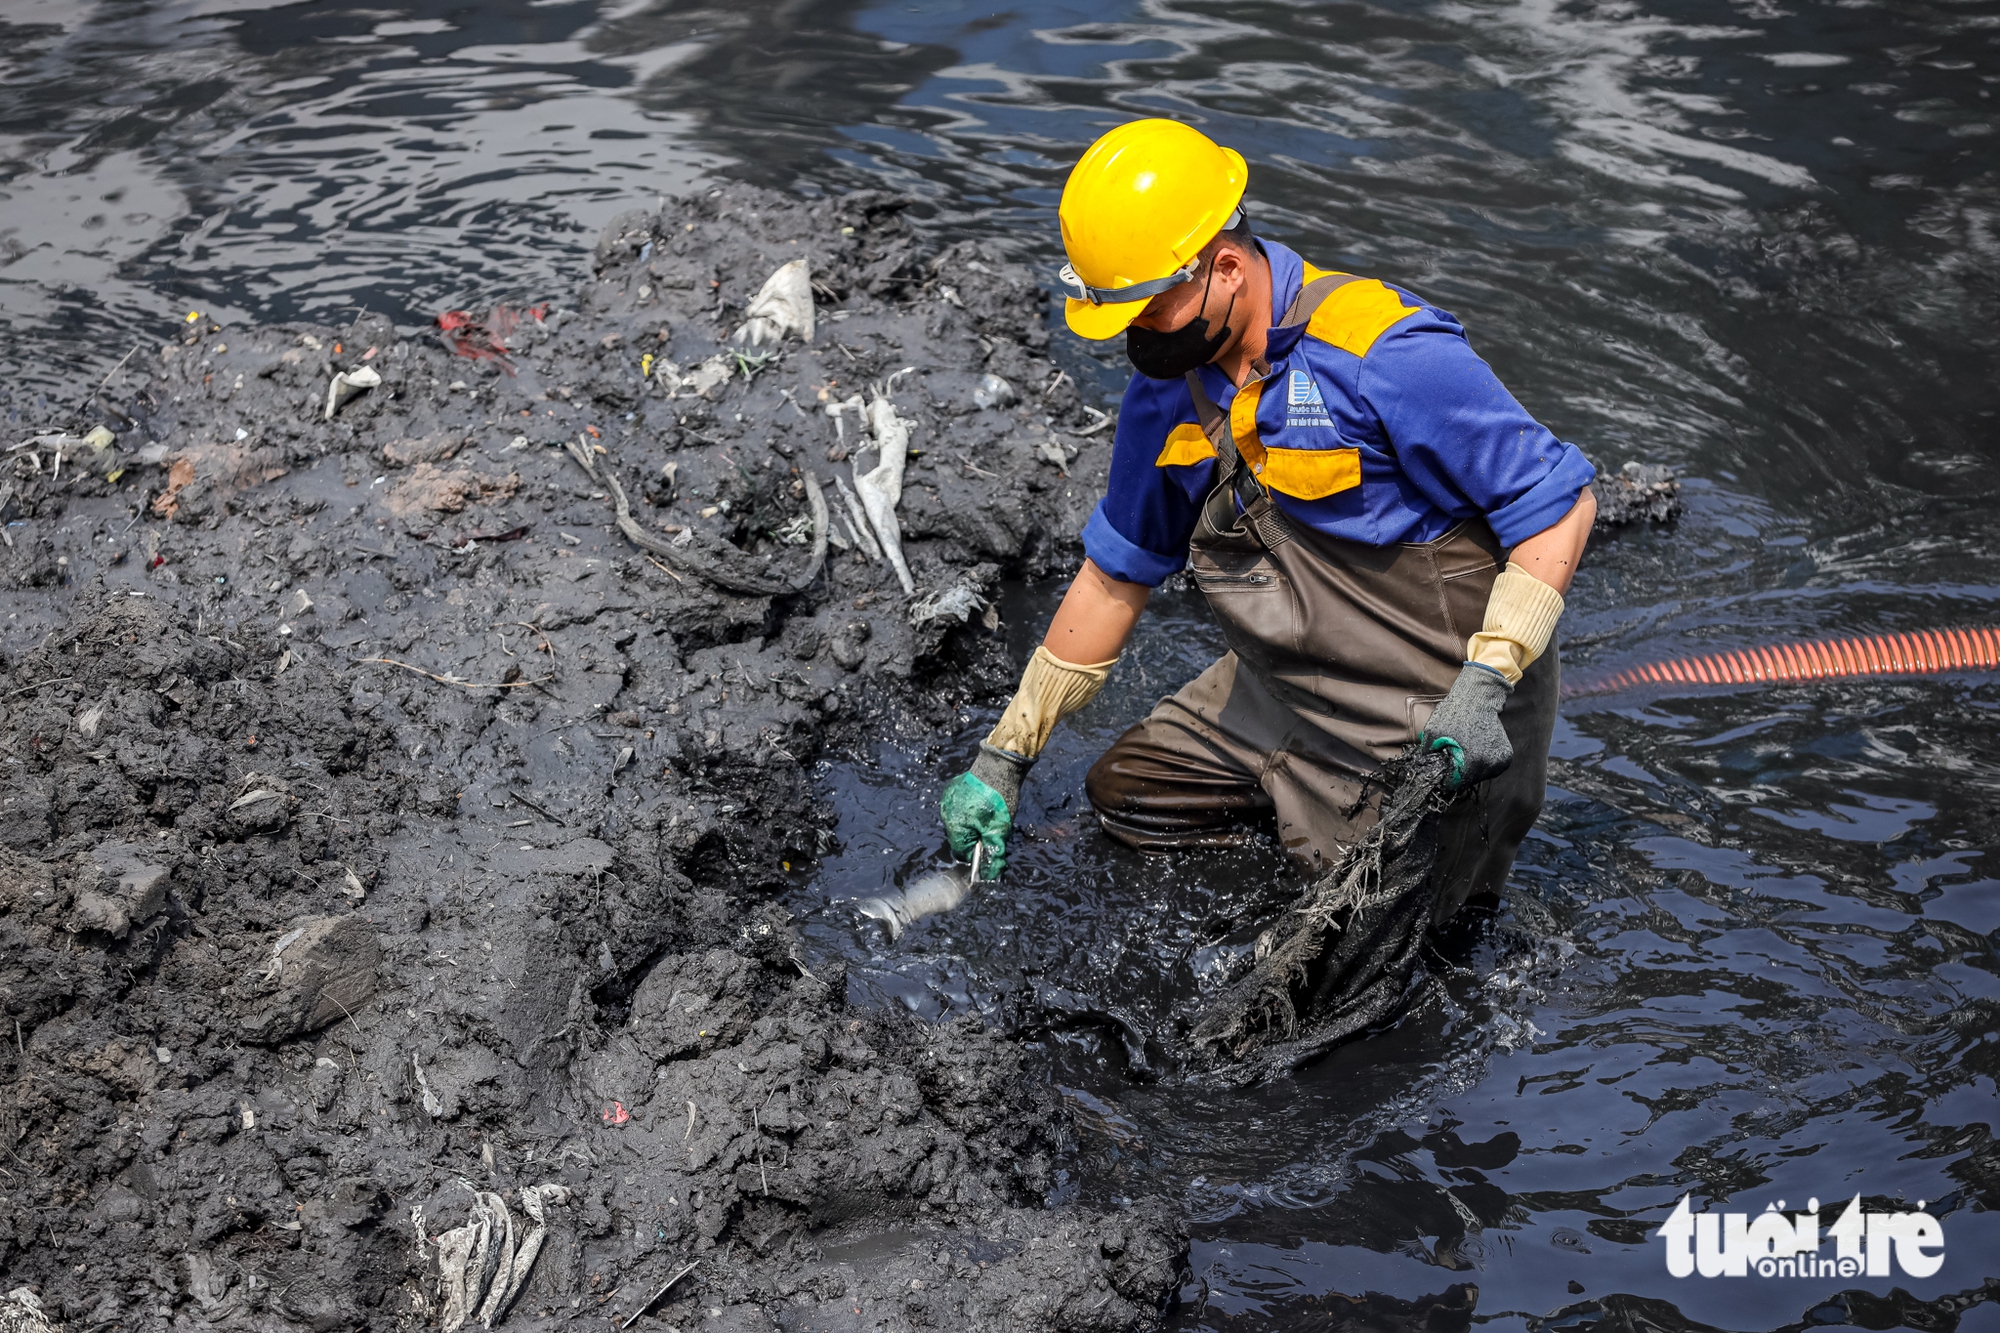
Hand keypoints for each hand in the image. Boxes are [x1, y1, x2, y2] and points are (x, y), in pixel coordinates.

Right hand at [939, 743, 1031, 878]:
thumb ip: (993, 853)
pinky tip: (981, 803)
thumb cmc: (998, 800)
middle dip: (975, 837)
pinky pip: (958, 807)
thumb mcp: (999, 830)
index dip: (977, 852)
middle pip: (960, 837)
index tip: (989, 845)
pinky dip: (969, 809)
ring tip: (987, 814)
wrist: (998, 767)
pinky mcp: (951, 789)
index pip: (962, 852)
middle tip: (992, 829)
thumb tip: (991, 875)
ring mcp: (947, 800)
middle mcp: (946, 814)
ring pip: (959, 822)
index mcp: (955, 826)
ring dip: (972, 823)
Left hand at [1420, 663, 1513, 787]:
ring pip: (1480, 776)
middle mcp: (1489, 764)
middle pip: (1468, 781)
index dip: (1446, 778)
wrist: (1478, 699)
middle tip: (1454, 756)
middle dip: (1459, 772)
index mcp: (1472, 761)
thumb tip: (1425, 771)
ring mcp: (1500, 761)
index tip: (1444, 769)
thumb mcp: (1432, 733)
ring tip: (1466, 750)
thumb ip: (1428, 755)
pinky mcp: (1506, 758)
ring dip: (1471, 769)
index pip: (1455, 784)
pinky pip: (1491, 769)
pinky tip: (1477, 749)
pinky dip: (1482, 764)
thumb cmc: (1454, 715)